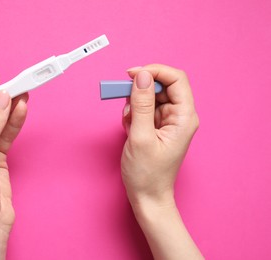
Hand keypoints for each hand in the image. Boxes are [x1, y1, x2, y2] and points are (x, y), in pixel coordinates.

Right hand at [121, 64, 198, 207]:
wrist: (146, 197)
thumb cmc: (147, 174)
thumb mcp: (140, 136)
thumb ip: (141, 104)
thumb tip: (141, 76)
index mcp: (184, 117)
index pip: (176, 79)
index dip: (154, 71)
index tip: (132, 74)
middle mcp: (179, 116)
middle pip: (161, 86)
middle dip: (140, 90)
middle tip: (122, 98)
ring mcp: (168, 121)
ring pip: (149, 97)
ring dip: (134, 105)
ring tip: (129, 124)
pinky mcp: (156, 126)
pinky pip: (144, 109)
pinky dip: (133, 115)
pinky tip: (130, 130)